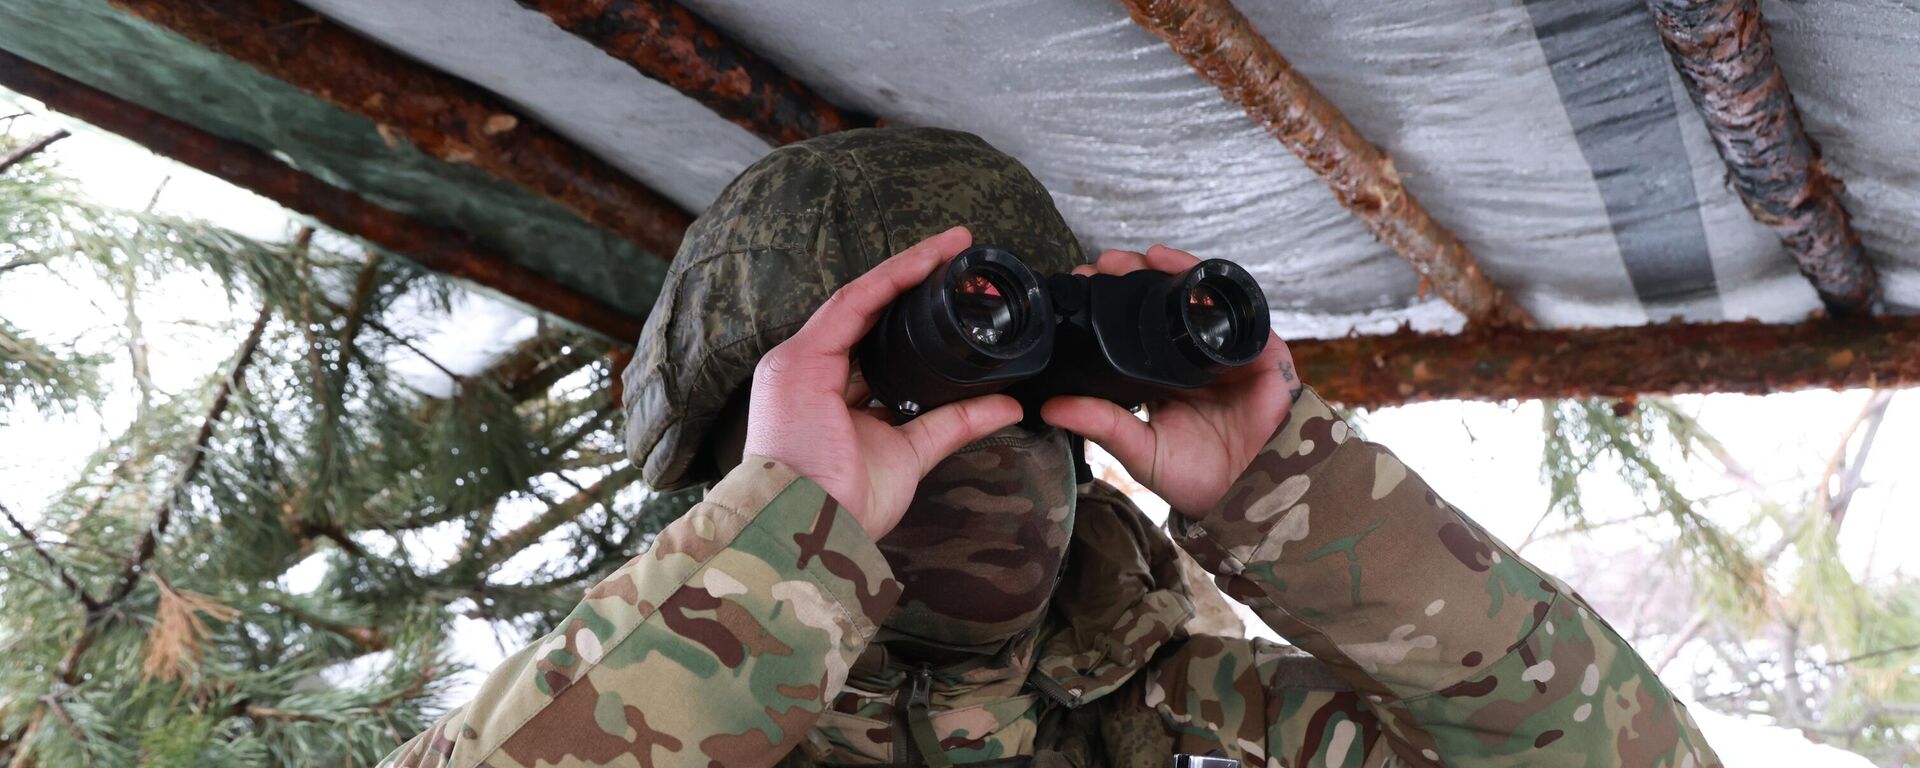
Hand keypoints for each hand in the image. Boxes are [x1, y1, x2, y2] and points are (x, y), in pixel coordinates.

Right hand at [744, 226, 1023, 540]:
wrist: (810, 531)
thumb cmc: (845, 503)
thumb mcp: (911, 452)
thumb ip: (954, 423)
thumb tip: (1007, 406)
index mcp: (827, 392)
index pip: (874, 339)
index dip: (913, 311)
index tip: (953, 286)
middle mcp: (810, 371)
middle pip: (868, 314)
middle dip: (913, 280)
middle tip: (959, 253)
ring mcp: (800, 363)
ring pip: (862, 299)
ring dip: (908, 268)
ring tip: (950, 245)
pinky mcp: (801, 360)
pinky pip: (854, 305)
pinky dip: (891, 280)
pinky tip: (925, 260)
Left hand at [1040, 245, 1297, 515]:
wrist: (1248, 496)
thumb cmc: (1198, 478)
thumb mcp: (1139, 449)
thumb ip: (1101, 424)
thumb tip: (1051, 406)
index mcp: (1161, 379)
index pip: (1130, 333)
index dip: (1106, 308)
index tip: (1079, 289)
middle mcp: (1191, 359)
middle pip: (1159, 305)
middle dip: (1130, 279)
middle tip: (1100, 266)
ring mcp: (1224, 352)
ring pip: (1193, 298)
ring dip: (1165, 272)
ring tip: (1136, 259)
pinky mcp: (1258, 350)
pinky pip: (1236, 308)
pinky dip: (1209, 284)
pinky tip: (1184, 271)